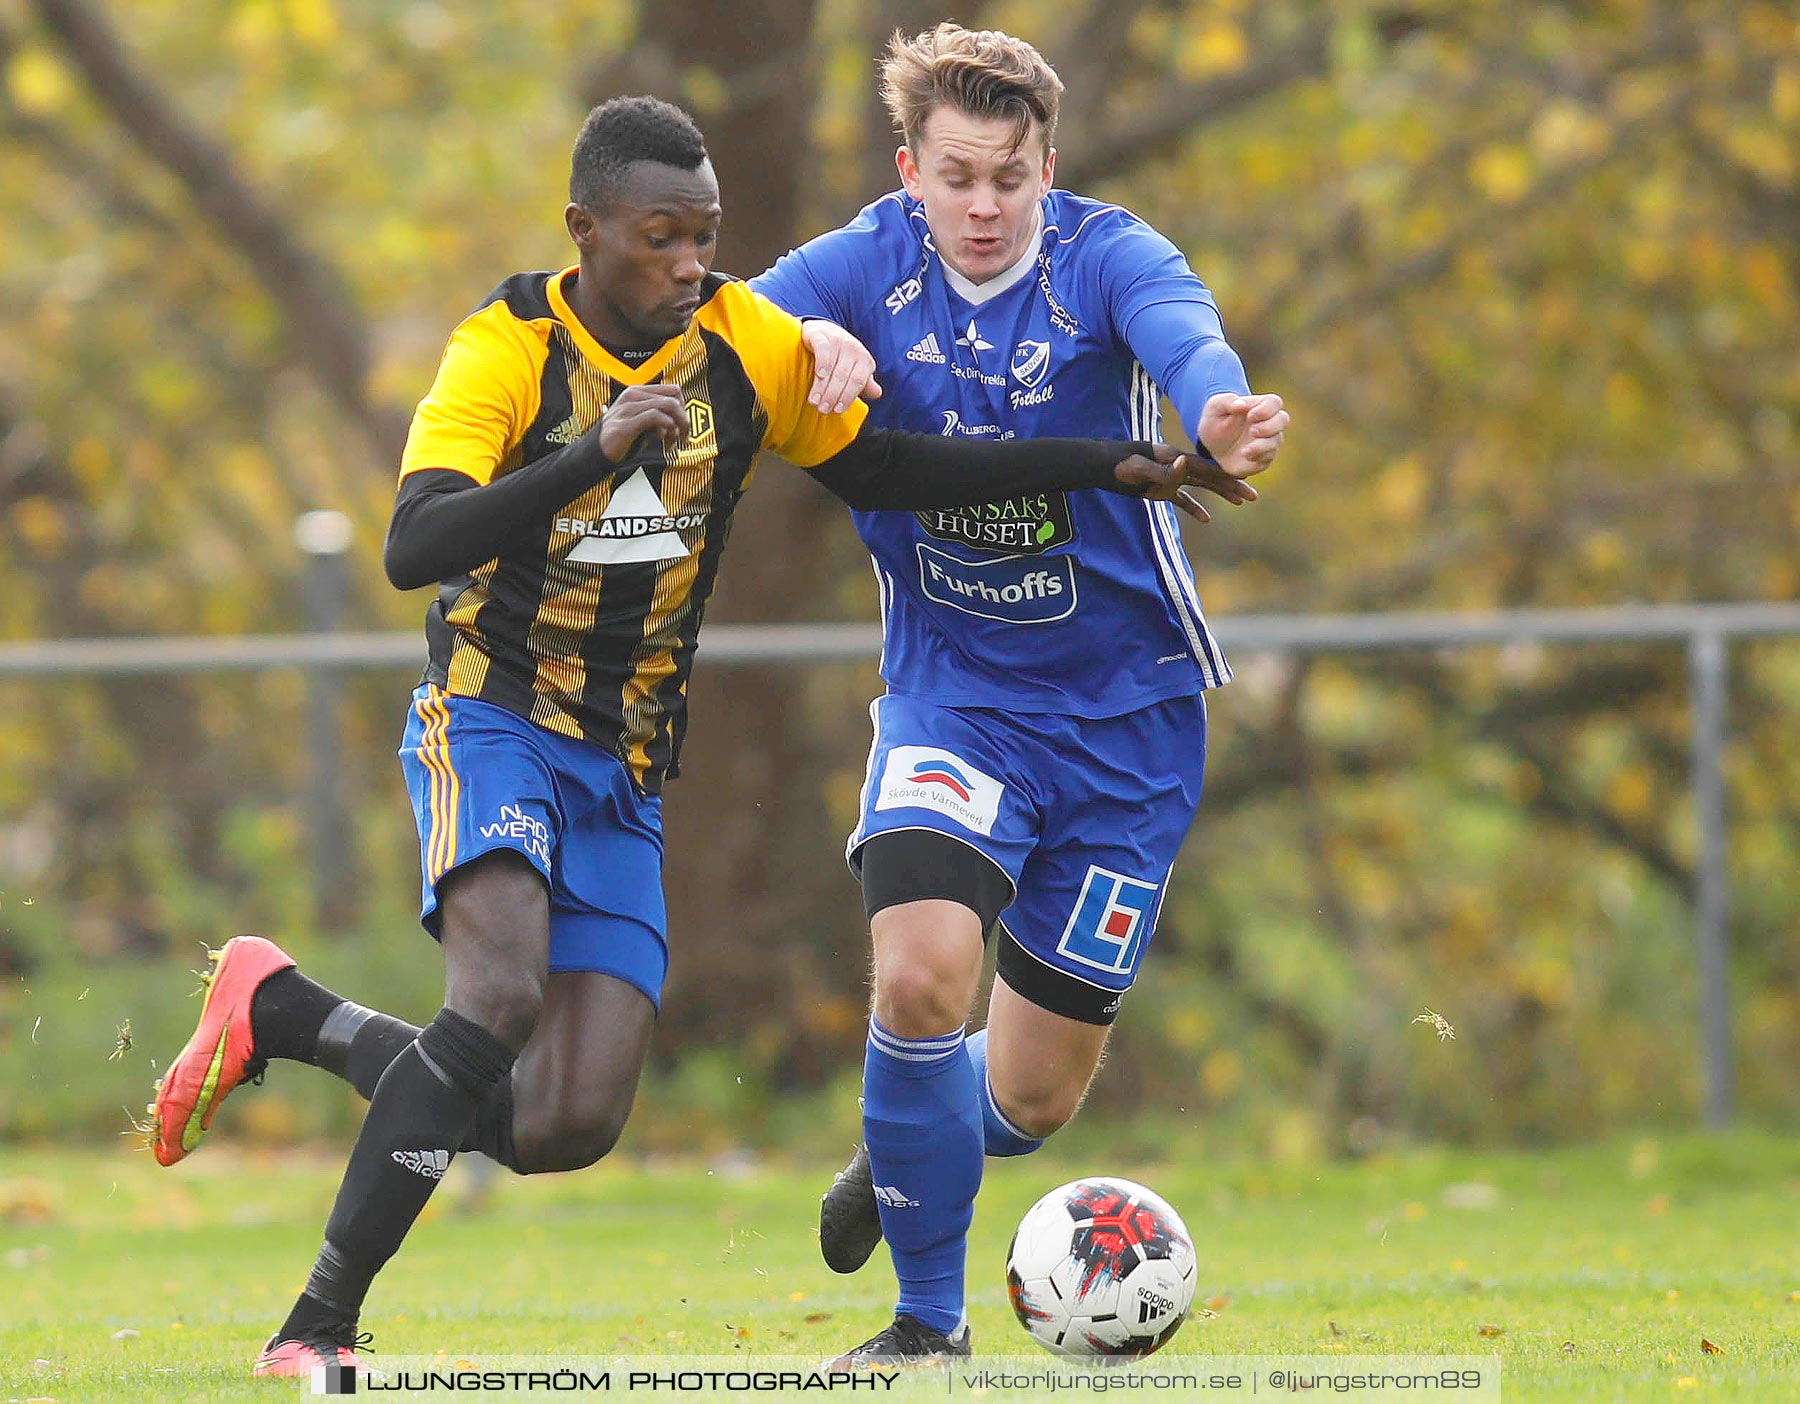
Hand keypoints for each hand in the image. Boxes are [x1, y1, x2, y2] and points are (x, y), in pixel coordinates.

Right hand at [597, 384, 687, 462]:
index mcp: (637, 392)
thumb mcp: (642, 423)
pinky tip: (663, 440)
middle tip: (684, 437)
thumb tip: (680, 420)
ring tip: (673, 441)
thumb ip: (658, 417)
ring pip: (668, 405)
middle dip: (684, 418)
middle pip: (674, 396)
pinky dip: (666, 428)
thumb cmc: (620, 439)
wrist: (596, 453)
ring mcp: (628, 408)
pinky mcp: (626, 424)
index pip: (673, 390)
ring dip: (678, 426)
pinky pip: (655, 417)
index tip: (683, 427)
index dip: (684, 409)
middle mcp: (632, 396)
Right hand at [801, 319, 882, 413]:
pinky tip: (818, 375)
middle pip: (843, 376)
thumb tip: (877, 394)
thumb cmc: (841, 356)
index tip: (837, 410)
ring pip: (831, 367)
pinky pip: (823, 350)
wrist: (824, 331)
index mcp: (865, 361)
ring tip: (814, 401)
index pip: (858, 382)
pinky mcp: (822, 335)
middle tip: (823, 409)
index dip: (848, 397)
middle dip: (833, 395)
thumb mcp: (855, 369)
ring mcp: (838, 341)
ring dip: (822, 386)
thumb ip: (864, 383)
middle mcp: (854, 350)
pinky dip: (822, 363)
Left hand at [1113, 444, 1238, 522]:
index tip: (1246, 485)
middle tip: (1253, 495)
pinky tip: (1207, 519)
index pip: (1208, 469)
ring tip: (1240, 502)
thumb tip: (1188, 462)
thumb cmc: (1119, 466)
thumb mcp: (1141, 469)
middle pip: (1210, 477)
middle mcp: (1177, 466)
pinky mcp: (1160, 489)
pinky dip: (1194, 508)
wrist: (1101, 466)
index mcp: (1176, 459)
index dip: (1228, 478)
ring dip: (1221, 495)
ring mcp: (1170, 477)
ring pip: (1201, 487)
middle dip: (1232, 486)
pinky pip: (1182, 500)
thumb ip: (1165, 469)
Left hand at [1196, 392, 1286, 479]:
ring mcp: (1267, 440)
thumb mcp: (1215, 406)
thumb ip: (1228, 402)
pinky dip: (1258, 457)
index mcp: (1258, 406)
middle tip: (1252, 431)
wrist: (1211, 444)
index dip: (1267, 409)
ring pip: (1277, 440)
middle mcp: (1267, 422)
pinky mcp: (1263, 457)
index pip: (1274, 402)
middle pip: (1283, 419)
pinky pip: (1269, 457)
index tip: (1250, 415)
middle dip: (1270, 426)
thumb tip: (1242, 404)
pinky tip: (1245, 455)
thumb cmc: (1216, 419)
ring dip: (1263, 445)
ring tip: (1245, 450)